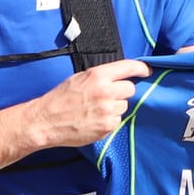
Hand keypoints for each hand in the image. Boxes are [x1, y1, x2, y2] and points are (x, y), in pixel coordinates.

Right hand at [28, 58, 151, 148]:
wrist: (46, 120)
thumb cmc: (60, 98)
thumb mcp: (80, 78)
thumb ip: (101, 76)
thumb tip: (120, 77)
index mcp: (98, 76)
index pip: (128, 68)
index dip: (141, 68)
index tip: (147, 70)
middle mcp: (106, 92)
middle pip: (130, 89)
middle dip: (122, 91)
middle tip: (107, 96)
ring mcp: (108, 111)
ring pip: (124, 106)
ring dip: (115, 107)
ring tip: (96, 109)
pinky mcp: (107, 126)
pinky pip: (117, 121)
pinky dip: (109, 121)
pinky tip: (94, 120)